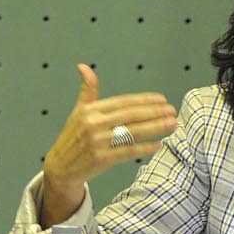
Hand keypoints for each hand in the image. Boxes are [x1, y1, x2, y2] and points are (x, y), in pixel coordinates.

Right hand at [40, 65, 176, 225]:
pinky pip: (128, 151)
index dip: (144, 100)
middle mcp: (93, 124)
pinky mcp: (101, 158)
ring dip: (156, 128)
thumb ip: (88, 91)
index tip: (162, 100)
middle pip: (131, 116)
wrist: (61, 167)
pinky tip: (158, 144)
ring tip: (172, 124)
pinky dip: (144, 148)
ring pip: (133, 132)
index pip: (123, 102)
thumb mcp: (78, 112)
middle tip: (172, 111)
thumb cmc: (73, 137)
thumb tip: (83, 67)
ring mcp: (97, 142)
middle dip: (155, 113)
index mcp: (89, 111)